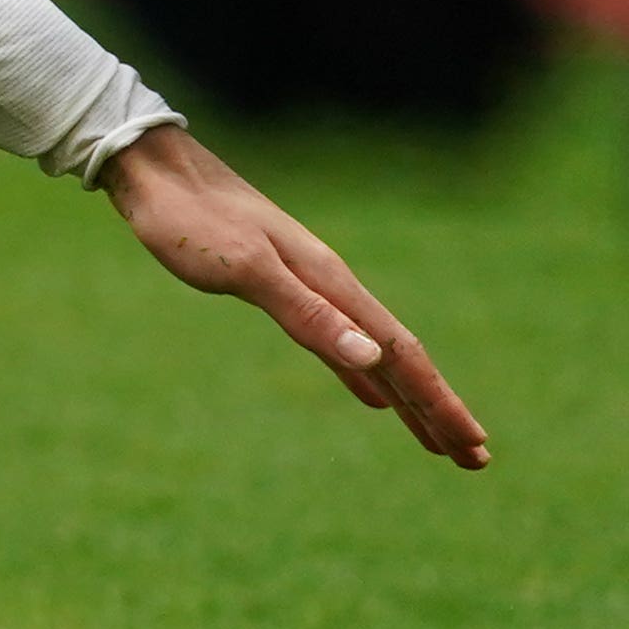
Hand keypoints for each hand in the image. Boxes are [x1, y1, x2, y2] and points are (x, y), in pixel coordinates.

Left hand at [98, 125, 488, 467]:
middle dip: (438, 409)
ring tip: (436, 439)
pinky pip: (339, 342)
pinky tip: (372, 394)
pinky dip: (363, 374)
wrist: (153, 169)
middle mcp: (330, 284)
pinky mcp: (279, 285)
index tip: (474, 448)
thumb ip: (307, 313)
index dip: (438, 403)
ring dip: (408, 398)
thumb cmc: (189, 219)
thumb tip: (374, 358)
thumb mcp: (244, 269)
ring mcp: (307, 284)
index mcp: (331, 283)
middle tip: (475, 460)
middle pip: (399, 358)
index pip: (401, 355)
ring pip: (373, 353)